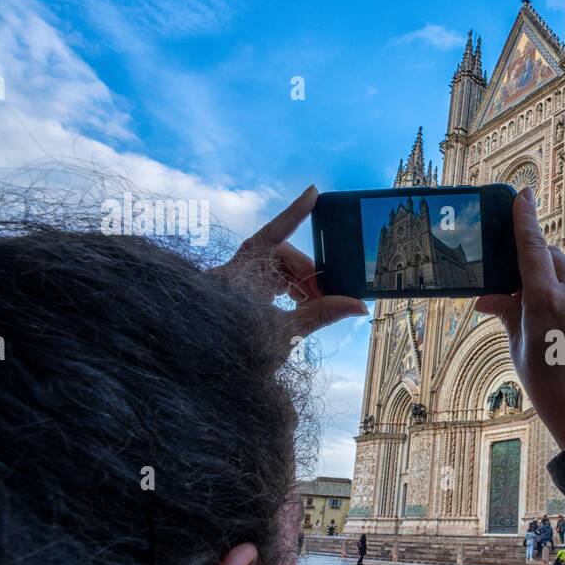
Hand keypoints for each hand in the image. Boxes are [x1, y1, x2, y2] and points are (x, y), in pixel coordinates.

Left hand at [214, 185, 367, 340]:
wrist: (207, 372)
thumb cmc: (238, 355)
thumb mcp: (284, 334)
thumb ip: (320, 315)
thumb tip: (357, 305)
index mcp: (238, 278)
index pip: (269, 236)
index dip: (292, 214)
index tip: (312, 193)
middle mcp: (235, 273)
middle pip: (279, 254)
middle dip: (306, 273)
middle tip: (328, 295)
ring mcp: (236, 280)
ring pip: (276, 267)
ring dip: (300, 283)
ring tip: (315, 305)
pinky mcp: (239, 290)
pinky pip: (268, 278)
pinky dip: (288, 289)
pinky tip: (300, 306)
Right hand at [475, 188, 564, 448]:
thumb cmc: (551, 386)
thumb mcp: (518, 349)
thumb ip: (506, 314)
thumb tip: (486, 299)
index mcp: (546, 299)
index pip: (533, 245)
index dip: (525, 218)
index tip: (522, 195)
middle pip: (552, 256)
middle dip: (533, 258)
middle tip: (514, 280)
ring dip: (550, 279)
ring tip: (536, 311)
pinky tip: (559, 324)